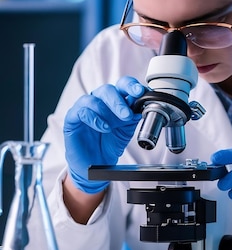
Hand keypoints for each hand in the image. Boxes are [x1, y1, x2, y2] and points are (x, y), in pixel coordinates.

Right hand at [64, 76, 144, 193]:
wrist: (96, 164)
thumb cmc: (109, 145)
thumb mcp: (126, 131)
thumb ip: (133, 117)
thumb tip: (141, 107)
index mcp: (114, 100)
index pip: (122, 85)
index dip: (131, 86)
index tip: (140, 92)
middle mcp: (99, 101)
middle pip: (107, 89)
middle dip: (118, 102)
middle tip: (127, 115)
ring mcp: (84, 108)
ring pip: (93, 98)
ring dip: (106, 111)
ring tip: (113, 126)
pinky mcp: (72, 118)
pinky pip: (81, 111)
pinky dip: (94, 119)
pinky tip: (103, 128)